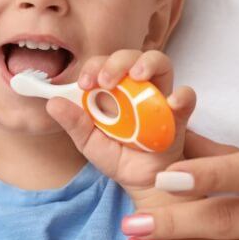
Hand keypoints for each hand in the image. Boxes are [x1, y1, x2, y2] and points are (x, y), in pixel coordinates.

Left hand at [46, 50, 195, 200]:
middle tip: (105, 80)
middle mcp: (135, 87)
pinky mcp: (178, 114)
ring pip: (160, 64)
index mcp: (112, 90)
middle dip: (117, 62)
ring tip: (137, 76)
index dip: (93, 66)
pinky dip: (182, 95)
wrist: (141, 182)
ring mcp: (158, 97)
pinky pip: (186, 96)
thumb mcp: (89, 142)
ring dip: (147, 63)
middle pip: (131, 57)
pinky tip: (171, 102)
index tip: (84, 83)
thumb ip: (73, 123)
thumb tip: (52, 104)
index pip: (103, 64)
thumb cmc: (116, 156)